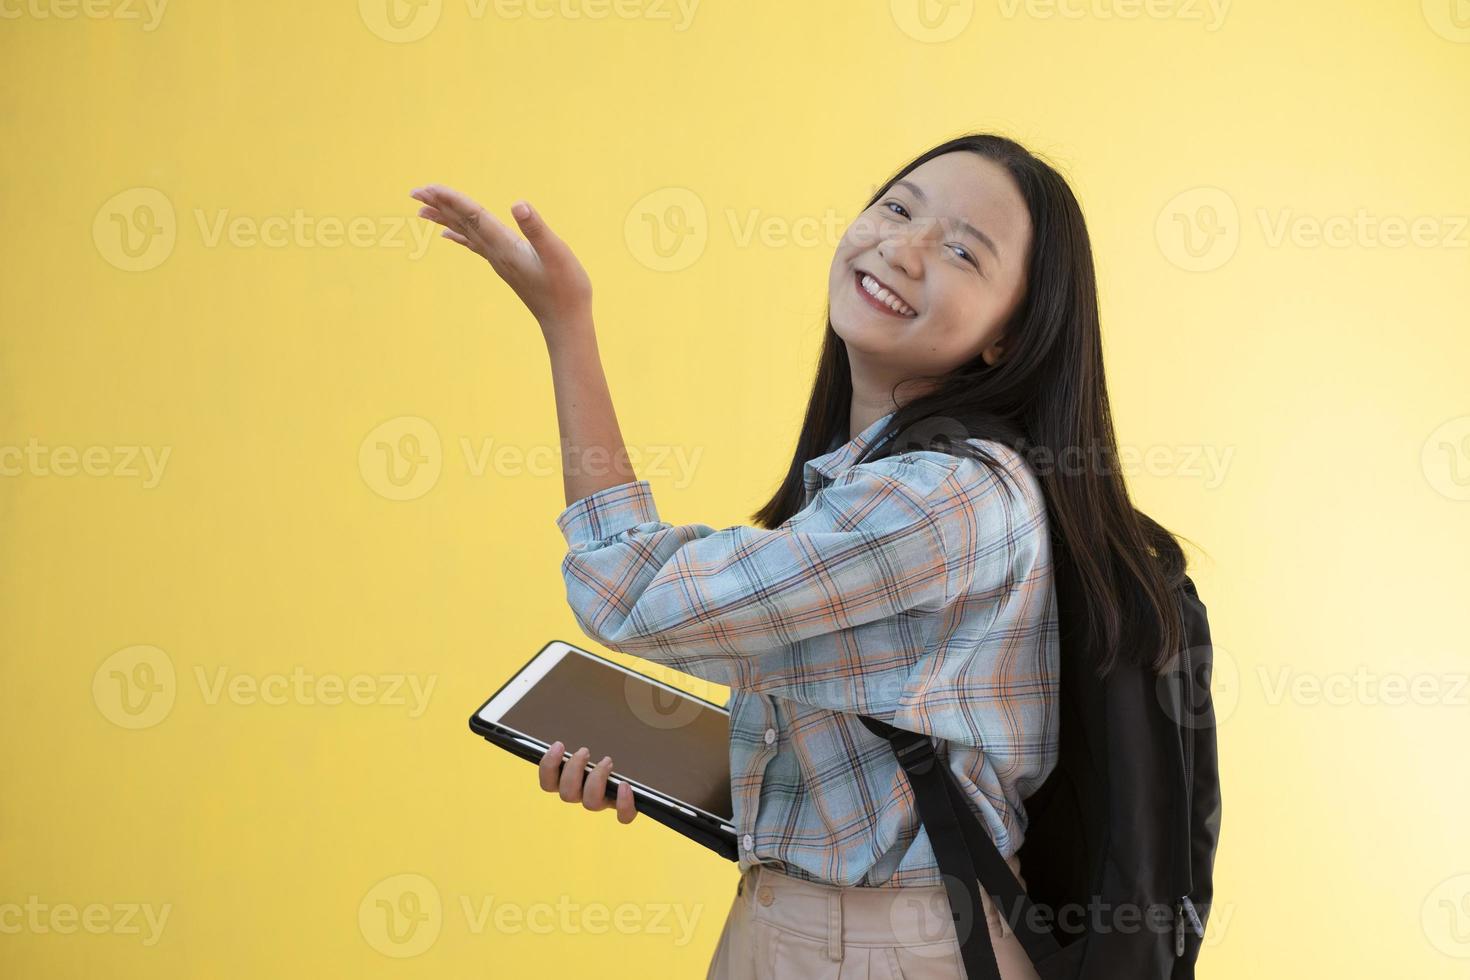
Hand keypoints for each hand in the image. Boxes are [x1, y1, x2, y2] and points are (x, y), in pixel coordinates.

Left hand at [410, 184, 592, 345]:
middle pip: (462, 223)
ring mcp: (499, 261)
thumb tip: (518, 204)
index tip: (429, 187)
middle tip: (414, 191)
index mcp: (505, 245)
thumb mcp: (557, 254)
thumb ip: (537, 229)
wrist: (565, 322)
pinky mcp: (505, 266)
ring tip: (422, 209)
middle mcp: (496, 253)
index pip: (472, 216)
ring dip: (445, 218)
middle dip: (439, 206)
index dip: (452, 199)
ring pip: (465, 234)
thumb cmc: (566, 289)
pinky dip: (459, 236)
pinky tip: (447, 234)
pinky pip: (474, 246)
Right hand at [537, 740, 636, 824]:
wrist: (640, 770)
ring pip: (590, 804)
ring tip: (607, 761)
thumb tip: (561, 728)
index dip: (548, 767)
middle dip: (573, 770)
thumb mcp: (593, 741)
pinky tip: (625, 785)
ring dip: (595, 780)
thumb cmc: (612, 752)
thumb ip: (577, 737)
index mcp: (571, 781)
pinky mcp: (625, 809)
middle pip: (567, 795)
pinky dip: (623, 803)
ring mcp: (605, 802)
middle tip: (585, 751)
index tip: (559, 744)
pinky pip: (623, 817)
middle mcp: (584, 795)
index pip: (548, 784)